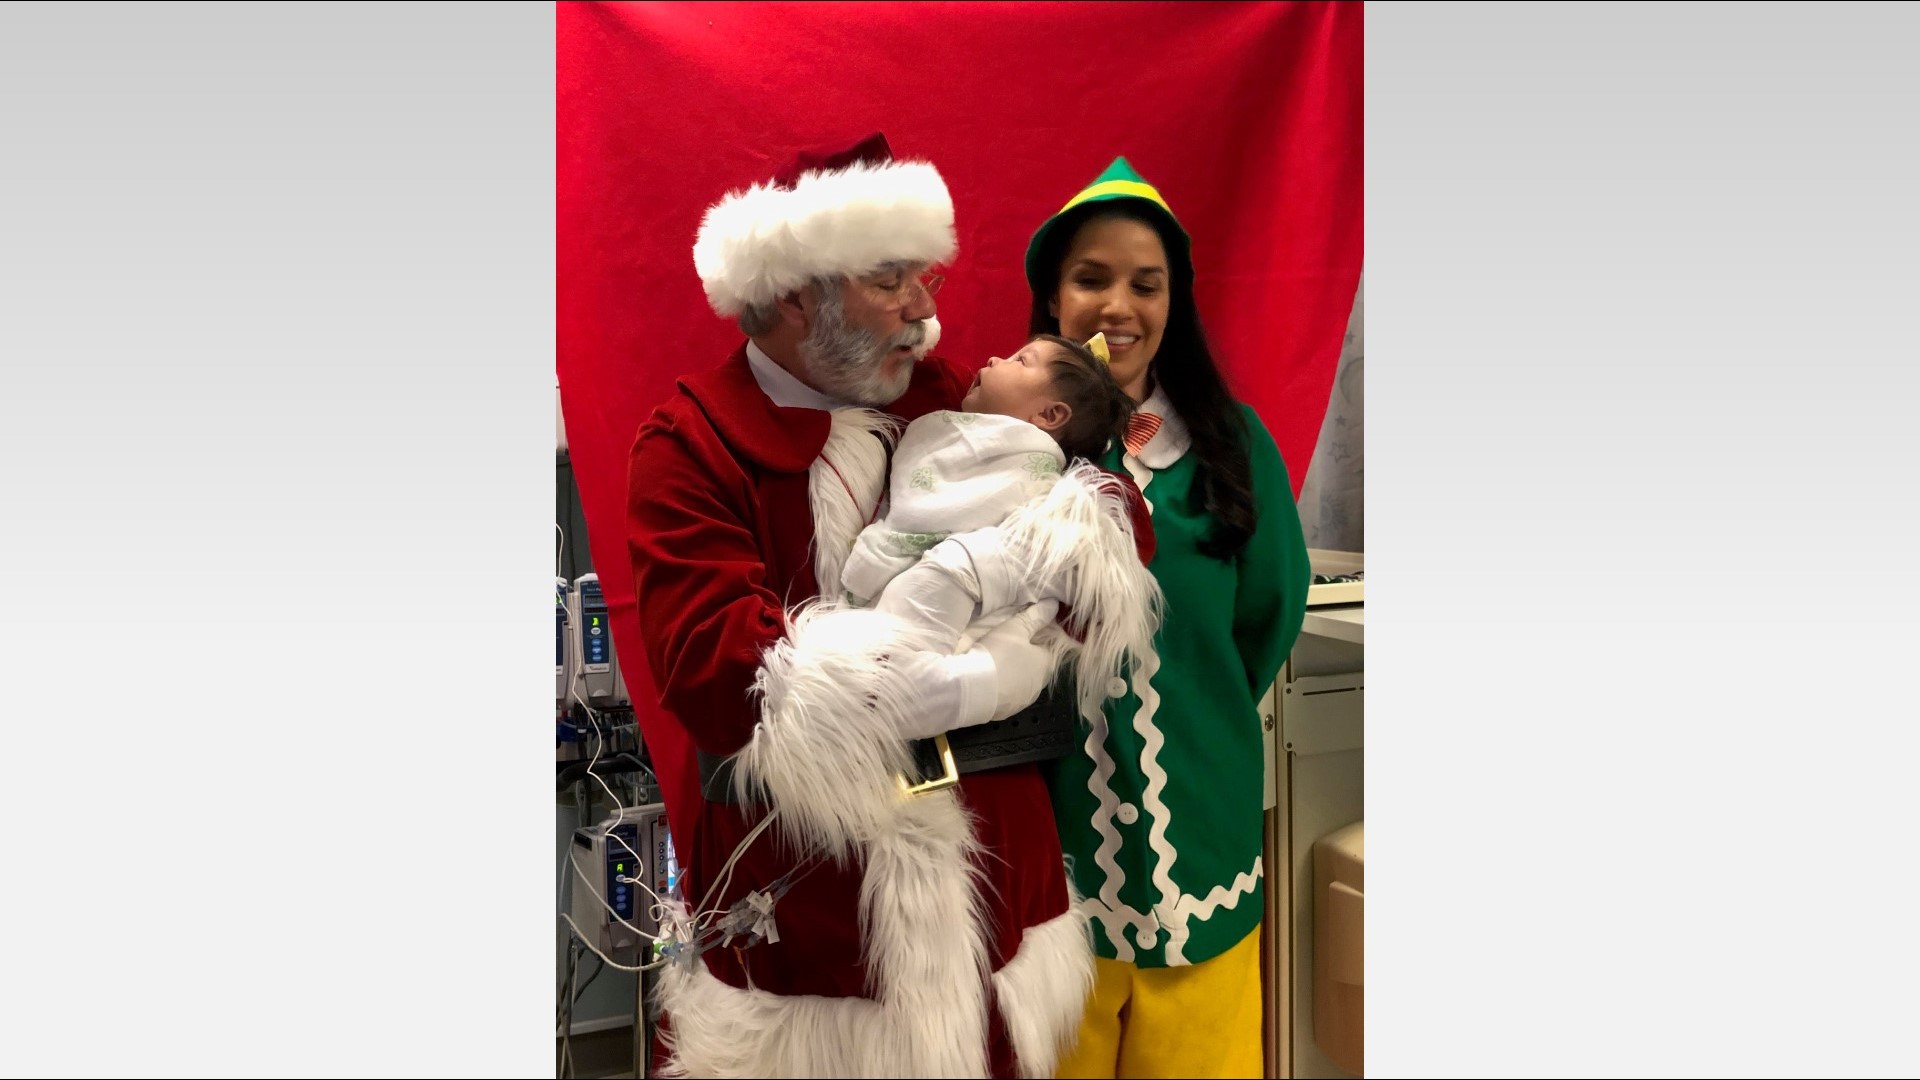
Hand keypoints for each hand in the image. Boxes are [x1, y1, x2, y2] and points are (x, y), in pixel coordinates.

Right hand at [976, 601, 1062, 721]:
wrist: (973, 691)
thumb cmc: (998, 654)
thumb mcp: (1015, 628)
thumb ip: (1035, 616)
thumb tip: (1054, 605)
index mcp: (1046, 664)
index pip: (1050, 647)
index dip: (1037, 638)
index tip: (1022, 632)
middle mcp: (1039, 685)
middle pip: (1036, 666)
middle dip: (1025, 657)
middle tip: (1007, 645)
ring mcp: (1023, 700)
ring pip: (1022, 682)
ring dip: (1013, 674)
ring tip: (996, 663)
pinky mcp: (1006, 711)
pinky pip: (1007, 695)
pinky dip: (1001, 687)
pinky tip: (989, 680)